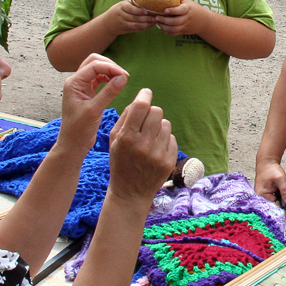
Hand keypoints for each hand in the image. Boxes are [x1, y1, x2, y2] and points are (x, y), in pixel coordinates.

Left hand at [54, 54, 127, 153]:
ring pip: (96, 69)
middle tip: (123, 76)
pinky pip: (98, 79)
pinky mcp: (87, 93)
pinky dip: (108, 79)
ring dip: (109, 71)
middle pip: (94, 61)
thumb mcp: (95, 110)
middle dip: (110, 65)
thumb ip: (109, 92)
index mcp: (73, 83)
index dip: (111, 68)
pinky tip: (116, 85)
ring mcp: (81, 87)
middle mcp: (76, 82)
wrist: (73, 144)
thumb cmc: (79, 129)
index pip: (94, 65)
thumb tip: (123, 78)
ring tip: (121, 80)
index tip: (125, 76)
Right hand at [106, 88, 175, 204]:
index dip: (144, 96)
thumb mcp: (114, 140)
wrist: (130, 192)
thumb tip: (139, 100)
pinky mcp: (168, 161)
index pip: (140, 107)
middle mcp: (143, 144)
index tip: (146, 93)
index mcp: (127, 137)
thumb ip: (124, 118)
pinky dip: (164, 140)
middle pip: (156, 111)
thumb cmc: (120, 162)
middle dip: (151, 112)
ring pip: (165, 124)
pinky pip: (171, 138)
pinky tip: (155, 149)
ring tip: (150, 138)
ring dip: (158, 126)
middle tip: (146, 120)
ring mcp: (158, 154)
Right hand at [109, 0, 156, 34]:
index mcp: (121, 7)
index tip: (146, 11)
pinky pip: (136, 29)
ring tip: (155, 21)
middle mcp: (121, 15)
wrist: (108, 23)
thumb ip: (132, 2)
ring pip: (136, 25)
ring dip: (146, 24)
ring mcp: (123, 24)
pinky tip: (150, 25)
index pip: (129, 9)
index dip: (138, 11)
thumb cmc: (119, 10)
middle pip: (134, 18)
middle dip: (146, 18)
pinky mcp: (126, 30)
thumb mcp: (123, 4)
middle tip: (155, 17)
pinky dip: (144, 28)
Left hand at [153, 0, 207, 36]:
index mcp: (188, 9)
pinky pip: (174, 33)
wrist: (204, 21)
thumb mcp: (187, 2)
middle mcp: (187, 18)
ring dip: (164, 27)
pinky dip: (167, 31)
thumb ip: (177, 1)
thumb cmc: (193, 8)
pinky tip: (162, 27)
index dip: (172, 11)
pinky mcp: (184, 31)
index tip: (165, 10)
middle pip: (175, 22)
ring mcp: (185, 26)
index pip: (181, 10)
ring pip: (174, 29)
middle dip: (164, 20)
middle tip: (156, 17)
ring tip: (157, 22)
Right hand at [254, 159, 285, 204]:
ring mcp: (263, 193)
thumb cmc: (271, 169)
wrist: (267, 161)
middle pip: (274, 202)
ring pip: (275, 199)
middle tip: (281, 189)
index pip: (274, 204)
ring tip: (279, 186)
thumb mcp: (281, 180)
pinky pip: (274, 195)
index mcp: (261, 194)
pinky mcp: (266, 191)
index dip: (282, 202)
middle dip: (280, 198)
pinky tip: (278, 187)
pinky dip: (278, 192)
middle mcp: (260, 195)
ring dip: (280, 195)